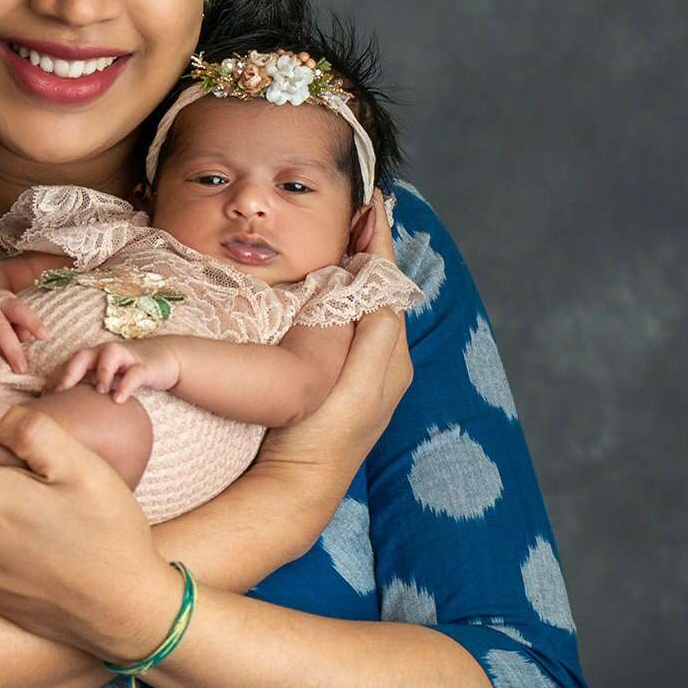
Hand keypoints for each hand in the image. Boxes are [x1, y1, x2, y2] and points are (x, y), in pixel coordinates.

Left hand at [53, 337, 181, 401]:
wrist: (165, 358)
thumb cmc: (127, 372)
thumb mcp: (104, 380)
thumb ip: (86, 390)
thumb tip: (61, 414)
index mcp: (92, 358)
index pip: (67, 366)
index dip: (54, 381)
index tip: (42, 400)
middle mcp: (104, 353)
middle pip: (82, 356)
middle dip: (69, 373)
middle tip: (60, 393)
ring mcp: (125, 357)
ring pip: (109, 357)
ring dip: (101, 374)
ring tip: (99, 392)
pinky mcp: (144, 366)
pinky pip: (134, 374)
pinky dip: (126, 385)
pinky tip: (119, 400)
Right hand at [246, 188, 413, 525]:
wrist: (296, 487)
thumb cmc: (323, 434)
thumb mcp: (355, 382)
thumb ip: (373, 332)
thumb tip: (379, 281)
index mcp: (391, 353)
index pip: (387, 281)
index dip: (380, 239)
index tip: (375, 200)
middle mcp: (383, 359)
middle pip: (378, 287)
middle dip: (370, 247)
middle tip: (358, 207)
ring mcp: (360, 371)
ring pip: (362, 303)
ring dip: (355, 267)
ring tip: (344, 233)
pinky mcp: (337, 380)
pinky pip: (346, 322)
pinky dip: (341, 293)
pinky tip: (325, 285)